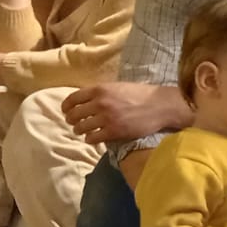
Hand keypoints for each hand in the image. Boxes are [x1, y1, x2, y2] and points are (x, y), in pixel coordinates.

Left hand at [62, 82, 186, 144]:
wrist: (160, 105)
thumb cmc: (141, 95)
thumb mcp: (118, 87)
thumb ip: (102, 92)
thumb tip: (87, 100)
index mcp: (100, 89)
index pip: (73, 98)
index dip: (66, 107)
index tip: (65, 111)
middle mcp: (100, 103)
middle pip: (74, 114)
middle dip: (71, 120)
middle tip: (74, 123)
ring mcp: (106, 118)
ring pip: (81, 127)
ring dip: (80, 131)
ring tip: (83, 132)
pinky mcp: (114, 131)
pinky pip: (93, 138)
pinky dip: (90, 139)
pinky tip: (93, 138)